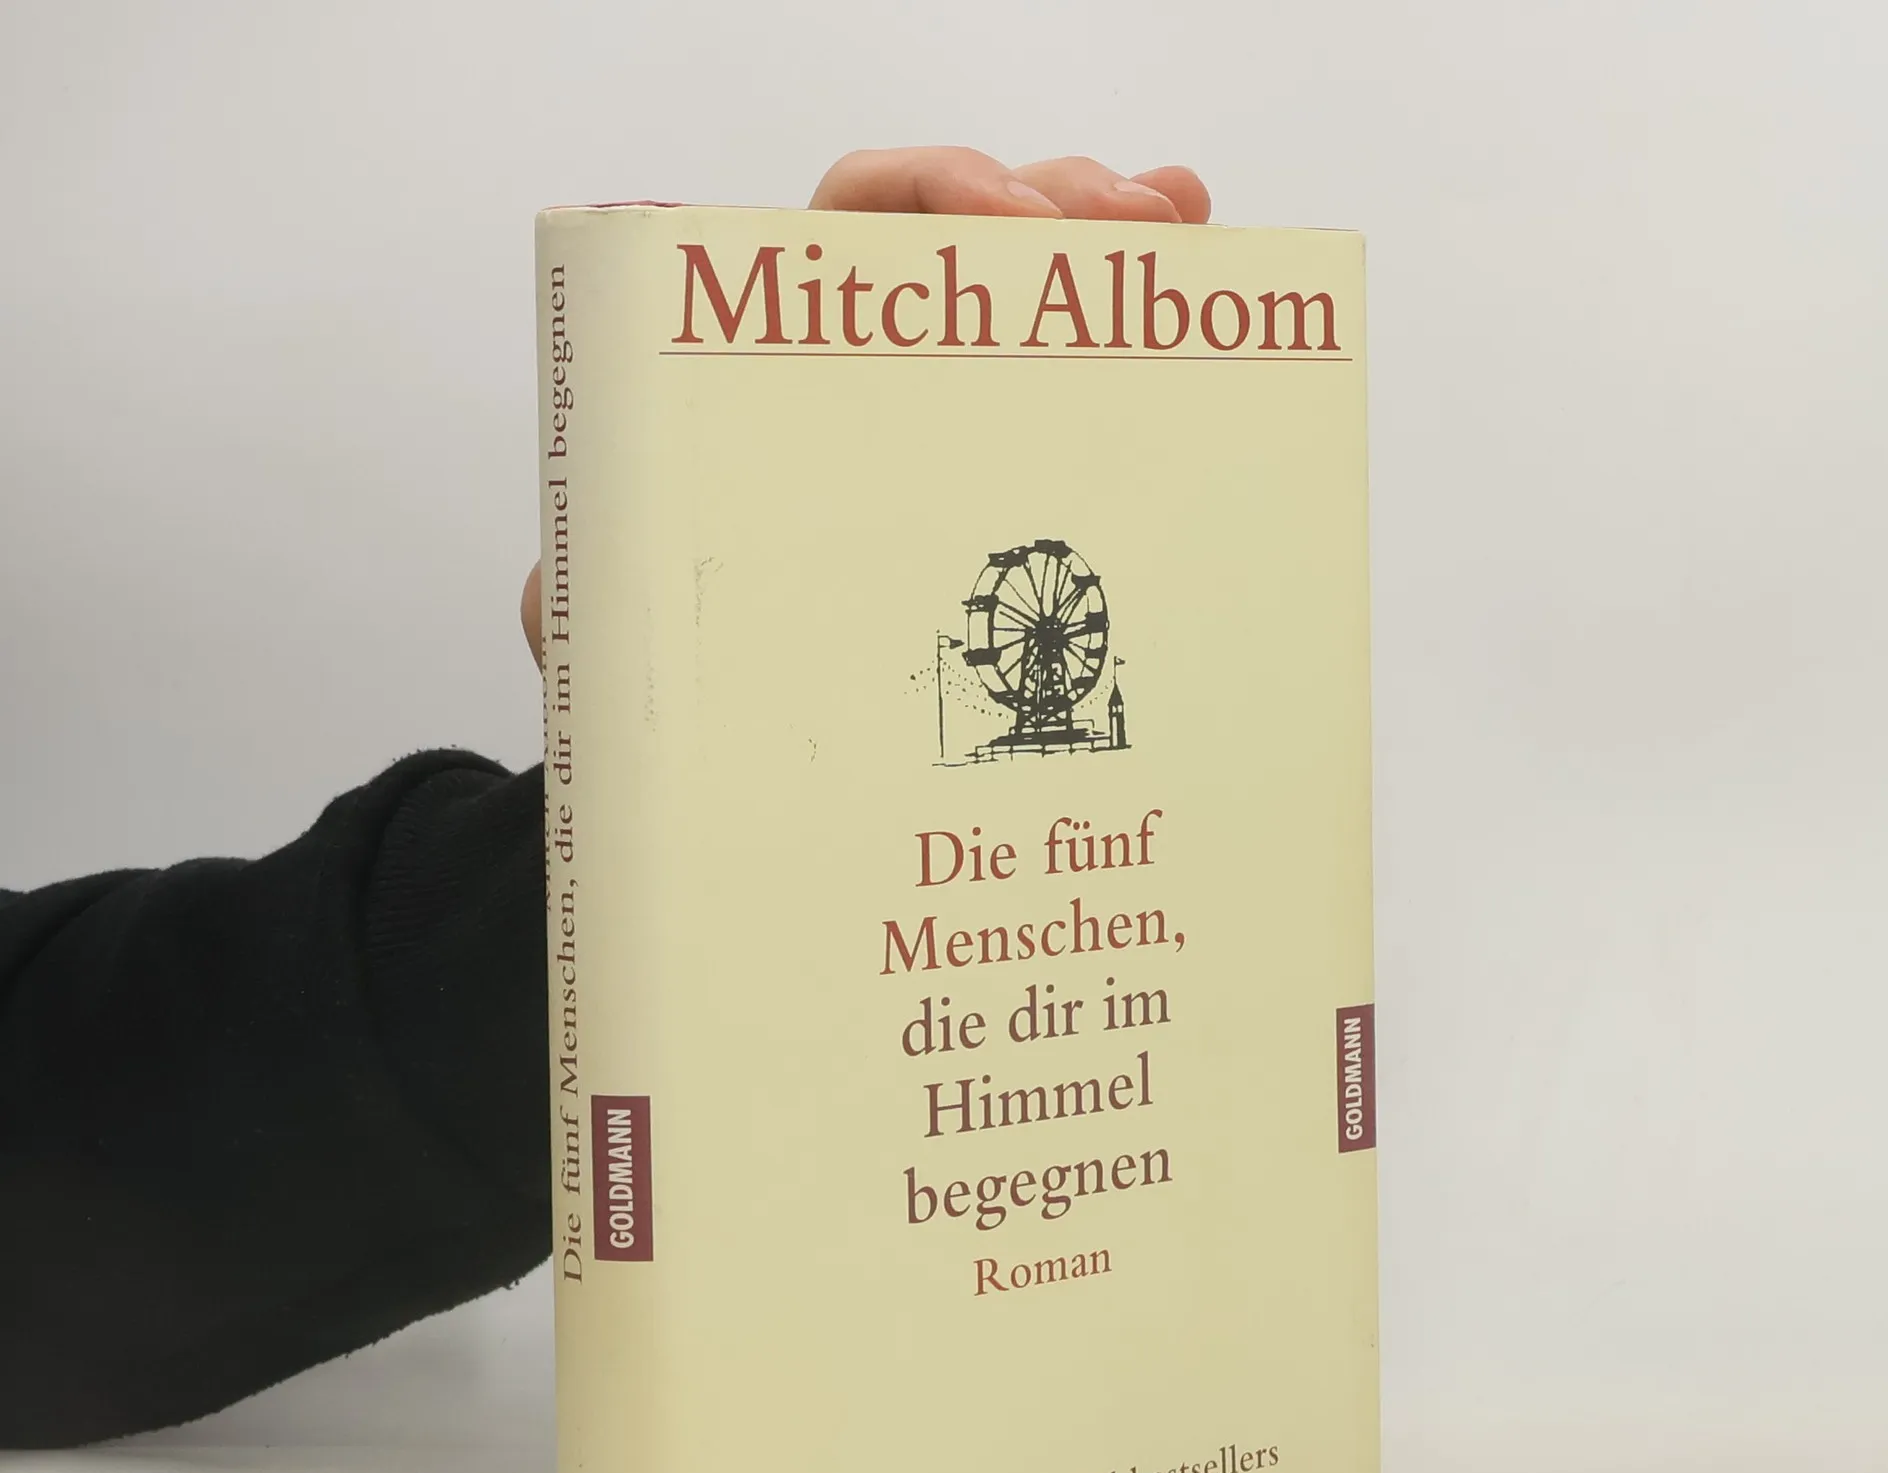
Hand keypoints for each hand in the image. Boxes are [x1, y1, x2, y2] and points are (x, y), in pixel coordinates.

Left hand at [520, 147, 1210, 663]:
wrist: (718, 745)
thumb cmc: (672, 668)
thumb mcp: (619, 623)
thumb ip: (596, 588)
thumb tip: (572, 591)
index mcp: (769, 361)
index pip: (849, 225)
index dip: (934, 195)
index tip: (1011, 223)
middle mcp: (864, 370)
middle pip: (966, 236)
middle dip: (1058, 204)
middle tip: (1137, 226)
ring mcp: (940, 416)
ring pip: (1032, 295)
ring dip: (1115, 244)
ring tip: (1184, 229)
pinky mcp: (999, 476)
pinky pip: (1071, 390)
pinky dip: (1132, 338)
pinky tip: (1198, 299)